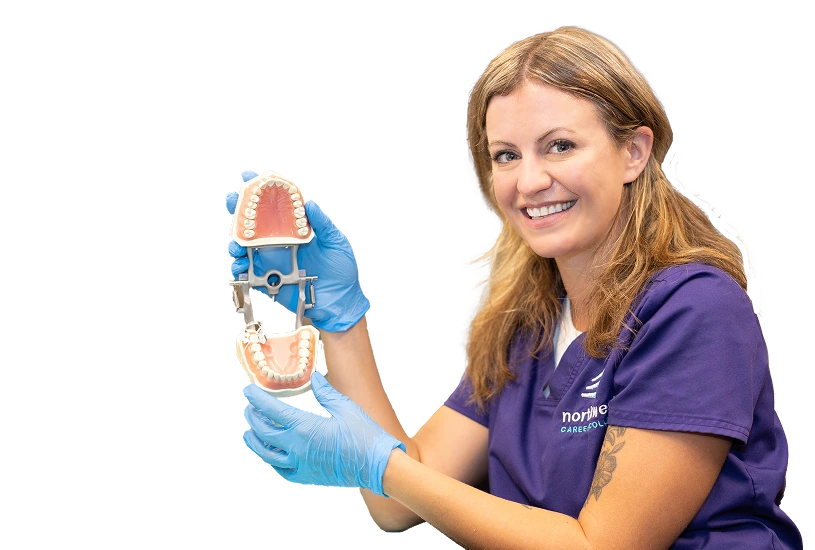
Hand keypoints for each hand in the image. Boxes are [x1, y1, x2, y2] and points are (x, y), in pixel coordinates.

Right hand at [226, 170, 370, 331]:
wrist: (339, 301)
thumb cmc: (341, 271)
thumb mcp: (336, 243)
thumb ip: (322, 224)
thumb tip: (308, 204)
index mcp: (296, 229)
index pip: (277, 206)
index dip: (262, 192)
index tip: (249, 178)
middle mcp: (281, 241)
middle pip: (255, 223)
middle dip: (240, 210)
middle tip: (233, 201)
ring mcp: (273, 259)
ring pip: (246, 246)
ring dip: (236, 241)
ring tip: (236, 243)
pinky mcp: (269, 278)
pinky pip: (248, 270)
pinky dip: (240, 266)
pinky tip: (240, 264)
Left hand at [242, 372, 405, 496]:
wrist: (377, 466)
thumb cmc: (364, 436)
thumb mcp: (345, 407)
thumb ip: (326, 393)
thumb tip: (316, 378)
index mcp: (305, 428)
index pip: (272, 411)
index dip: (257, 399)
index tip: (248, 391)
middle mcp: (297, 448)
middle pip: (264, 432)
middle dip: (253, 419)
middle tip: (250, 409)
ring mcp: (300, 465)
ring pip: (267, 454)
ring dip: (256, 442)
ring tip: (249, 433)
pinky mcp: (307, 476)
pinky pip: (282, 469)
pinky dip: (272, 461)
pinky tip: (271, 455)